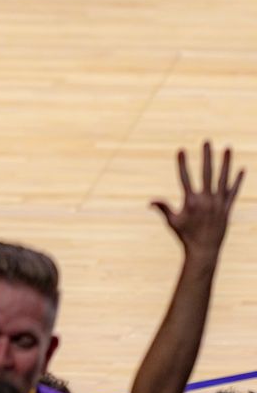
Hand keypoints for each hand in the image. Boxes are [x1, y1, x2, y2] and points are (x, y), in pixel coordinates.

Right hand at [151, 142, 243, 258]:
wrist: (204, 251)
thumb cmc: (185, 236)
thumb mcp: (172, 222)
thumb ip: (163, 208)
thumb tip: (150, 201)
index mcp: (191, 202)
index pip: (185, 178)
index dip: (182, 163)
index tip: (181, 149)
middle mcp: (207, 200)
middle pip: (207, 173)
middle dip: (206, 156)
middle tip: (206, 141)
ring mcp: (219, 203)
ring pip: (223, 178)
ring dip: (225, 162)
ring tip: (227, 147)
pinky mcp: (227, 208)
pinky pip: (233, 191)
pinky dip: (237, 180)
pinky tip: (242, 169)